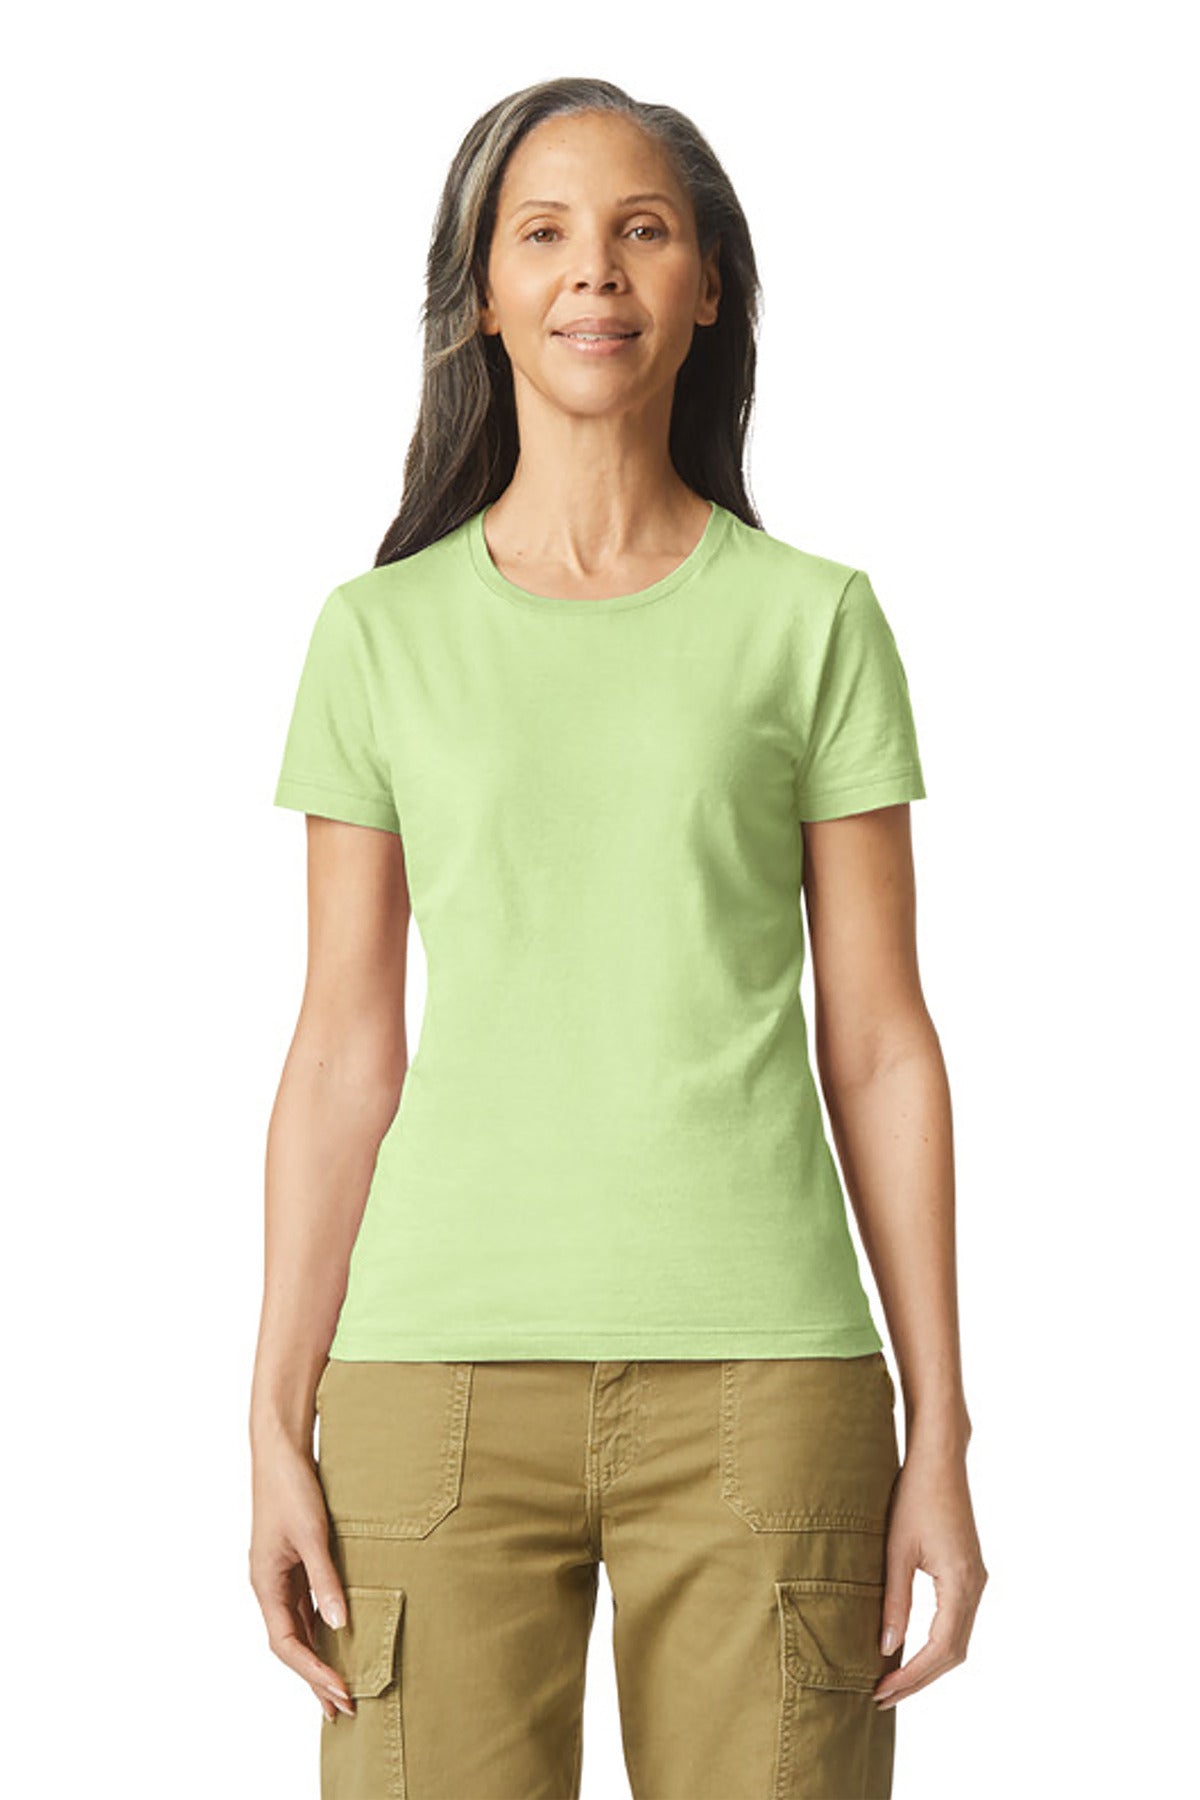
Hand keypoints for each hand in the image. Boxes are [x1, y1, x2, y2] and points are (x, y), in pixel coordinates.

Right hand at [249, 1430, 355, 1722]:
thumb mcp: (313, 1535)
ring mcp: (280, 1575)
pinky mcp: (292, 1562)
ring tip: (341, 1689)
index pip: (287, 1643)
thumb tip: (341, 1624)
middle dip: (315, 1677)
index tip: (340, 1691)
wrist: (280, 1452)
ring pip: (298, 1628)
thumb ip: (326, 1580)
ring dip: (318, 1657)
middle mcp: (269, 1585)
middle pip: (291, 1644)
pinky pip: (304, 1606)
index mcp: (266, 1583)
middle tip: (343, 1709)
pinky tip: (338, 1640)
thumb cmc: (292, 1489)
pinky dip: (320, 1629)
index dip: (313, 1671)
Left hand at [873, 1441, 987, 1709]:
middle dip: (919, 1678)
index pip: (940, 1649)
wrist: (939, 1460)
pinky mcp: (968, 1572)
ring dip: (928, 1664)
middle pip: (953, 1653)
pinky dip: (936, 1643)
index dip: (912, 1676)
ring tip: (892, 1680)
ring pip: (958, 1640)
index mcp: (960, 1583)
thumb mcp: (896, 1550)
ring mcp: (975, 1580)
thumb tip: (886, 1648)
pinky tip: (911, 1649)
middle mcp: (975, 1587)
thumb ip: (895, 1601)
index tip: (882, 1691)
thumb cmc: (914, 1496)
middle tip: (882, 1696)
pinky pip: (957, 1621)